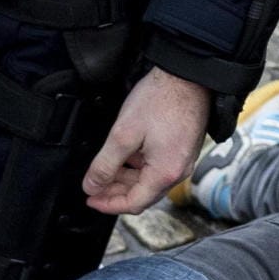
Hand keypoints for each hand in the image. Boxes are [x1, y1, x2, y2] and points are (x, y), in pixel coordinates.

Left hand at [83, 68, 209, 217]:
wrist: (188, 75)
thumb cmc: (161, 99)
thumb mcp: (123, 134)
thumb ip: (105, 165)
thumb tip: (91, 186)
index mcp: (165, 173)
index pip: (133, 203)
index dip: (108, 204)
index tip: (90, 198)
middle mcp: (178, 172)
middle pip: (142, 195)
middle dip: (115, 193)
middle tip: (94, 185)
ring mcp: (182, 161)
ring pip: (149, 181)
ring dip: (126, 179)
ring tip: (105, 169)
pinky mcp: (183, 150)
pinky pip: (158, 168)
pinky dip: (138, 167)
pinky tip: (125, 155)